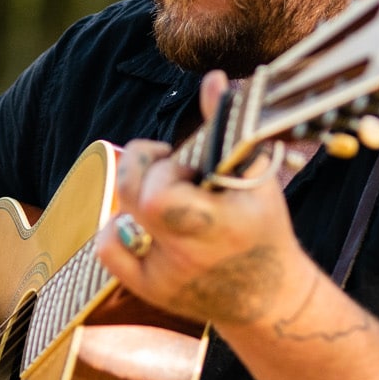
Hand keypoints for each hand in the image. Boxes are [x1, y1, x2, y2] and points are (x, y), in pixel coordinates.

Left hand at [96, 71, 311, 327]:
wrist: (269, 300)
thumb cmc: (264, 229)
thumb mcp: (257, 176)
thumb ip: (229, 126)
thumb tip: (214, 78)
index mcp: (219, 225)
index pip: (159, 196)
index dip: (162, 169)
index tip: (185, 164)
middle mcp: (188, 255)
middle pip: (134, 201)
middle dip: (145, 170)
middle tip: (168, 169)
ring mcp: (165, 276)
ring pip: (117, 223)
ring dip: (135, 199)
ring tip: (164, 199)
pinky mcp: (149, 291)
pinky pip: (109, 250)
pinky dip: (118, 228)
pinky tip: (144, 223)